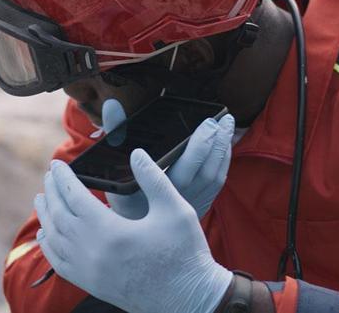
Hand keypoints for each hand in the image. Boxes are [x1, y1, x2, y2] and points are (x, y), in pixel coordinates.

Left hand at [34, 153, 231, 312]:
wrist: (189, 298)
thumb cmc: (184, 253)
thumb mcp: (175, 209)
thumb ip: (153, 179)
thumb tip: (136, 154)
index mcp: (110, 232)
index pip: (75, 197)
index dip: (64, 178)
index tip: (57, 164)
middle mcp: (92, 253)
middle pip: (60, 217)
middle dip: (52, 193)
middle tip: (49, 176)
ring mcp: (89, 272)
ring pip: (55, 240)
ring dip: (45, 217)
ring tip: (42, 200)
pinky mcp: (92, 285)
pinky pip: (59, 264)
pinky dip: (48, 247)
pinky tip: (46, 235)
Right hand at [101, 99, 234, 219]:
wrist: (133, 233)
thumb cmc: (121, 194)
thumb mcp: (111, 166)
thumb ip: (114, 132)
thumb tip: (113, 105)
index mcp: (155, 191)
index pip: (181, 168)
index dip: (197, 147)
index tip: (206, 123)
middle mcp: (176, 200)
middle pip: (203, 172)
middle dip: (213, 143)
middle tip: (219, 119)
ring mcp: (191, 204)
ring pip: (214, 176)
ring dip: (222, 149)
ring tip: (227, 124)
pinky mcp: (200, 204)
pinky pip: (217, 182)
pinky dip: (223, 161)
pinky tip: (224, 143)